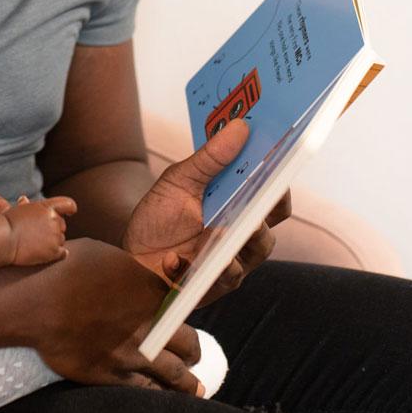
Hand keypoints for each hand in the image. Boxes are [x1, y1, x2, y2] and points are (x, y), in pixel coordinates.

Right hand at [4, 195, 77, 264]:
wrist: (3, 239)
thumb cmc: (7, 224)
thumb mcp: (17, 210)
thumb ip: (25, 206)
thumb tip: (24, 199)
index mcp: (46, 207)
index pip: (68, 204)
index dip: (70, 209)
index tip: (70, 213)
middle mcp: (53, 220)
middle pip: (62, 225)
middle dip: (54, 229)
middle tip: (39, 234)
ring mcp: (55, 236)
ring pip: (61, 239)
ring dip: (52, 242)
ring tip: (36, 244)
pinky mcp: (53, 251)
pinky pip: (62, 253)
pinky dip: (58, 254)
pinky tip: (49, 254)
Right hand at [27, 238, 204, 394]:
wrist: (39, 301)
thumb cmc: (66, 268)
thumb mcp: (106, 255)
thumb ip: (130, 271)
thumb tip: (132, 278)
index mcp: (152, 292)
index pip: (183, 306)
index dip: (182, 314)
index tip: (179, 319)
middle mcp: (151, 325)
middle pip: (188, 343)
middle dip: (193, 350)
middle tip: (193, 356)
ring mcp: (134, 354)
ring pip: (175, 374)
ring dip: (187, 382)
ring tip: (195, 389)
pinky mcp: (112, 375)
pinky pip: (145, 390)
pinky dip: (158, 394)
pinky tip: (163, 397)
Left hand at [120, 119, 291, 307]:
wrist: (131, 255)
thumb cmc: (160, 217)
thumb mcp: (180, 180)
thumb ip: (210, 158)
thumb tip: (241, 126)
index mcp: (241, 206)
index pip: (274, 195)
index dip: (280, 182)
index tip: (279, 162)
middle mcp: (244, 235)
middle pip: (269, 226)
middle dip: (262, 212)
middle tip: (253, 199)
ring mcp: (233, 262)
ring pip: (253, 253)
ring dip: (235, 241)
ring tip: (216, 230)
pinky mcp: (215, 286)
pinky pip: (221, 278)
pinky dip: (198, 267)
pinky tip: (175, 259)